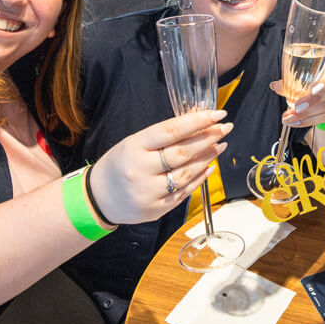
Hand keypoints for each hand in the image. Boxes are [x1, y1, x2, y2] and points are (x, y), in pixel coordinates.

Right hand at [89, 110, 230, 224]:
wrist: (98, 197)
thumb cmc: (119, 164)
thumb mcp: (134, 143)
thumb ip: (163, 135)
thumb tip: (198, 121)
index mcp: (133, 147)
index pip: (170, 131)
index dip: (197, 122)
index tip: (217, 114)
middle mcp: (141, 170)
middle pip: (182, 153)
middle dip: (208, 138)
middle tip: (225, 127)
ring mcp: (149, 192)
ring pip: (186, 173)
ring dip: (207, 157)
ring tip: (220, 144)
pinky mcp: (156, 209)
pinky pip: (184, 192)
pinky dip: (199, 177)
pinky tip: (210, 165)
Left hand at [273, 48, 324, 127]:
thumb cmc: (317, 64)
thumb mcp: (305, 64)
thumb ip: (291, 75)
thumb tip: (276, 86)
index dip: (324, 82)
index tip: (309, 92)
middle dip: (313, 103)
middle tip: (296, 109)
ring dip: (310, 115)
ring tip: (292, 118)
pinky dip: (314, 120)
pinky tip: (300, 122)